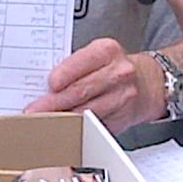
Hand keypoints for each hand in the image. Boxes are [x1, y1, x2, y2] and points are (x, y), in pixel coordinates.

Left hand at [27, 38, 153, 133]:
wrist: (147, 83)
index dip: (63, 76)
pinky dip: (76, 129)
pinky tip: (62, 130)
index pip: (82, 63)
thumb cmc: (113, 67)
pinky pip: (95, 125)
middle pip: (82, 91)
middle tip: (34, 110)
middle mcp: (118, 73)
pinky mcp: (121, 119)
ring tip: (43, 122)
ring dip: (62, 119)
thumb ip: (74, 66)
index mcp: (107, 51)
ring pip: (87, 112)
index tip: (48, 85)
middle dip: (54, 103)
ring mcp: (122, 98)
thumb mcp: (97, 55)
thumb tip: (42, 86)